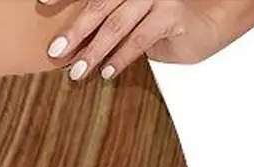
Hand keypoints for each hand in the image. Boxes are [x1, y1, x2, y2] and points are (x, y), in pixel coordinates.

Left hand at [40, 0, 231, 78]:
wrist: (211, 20)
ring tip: (77, 72)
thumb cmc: (166, 18)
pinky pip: (141, 38)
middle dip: (75, 30)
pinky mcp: (172, 13)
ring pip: (117, 23)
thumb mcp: (132, 15)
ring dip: (94, 50)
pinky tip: (107, 72)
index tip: (43, 2)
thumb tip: (71, 42)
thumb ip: (108, 19)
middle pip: (99, 3)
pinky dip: (121, 57)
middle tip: (55, 51)